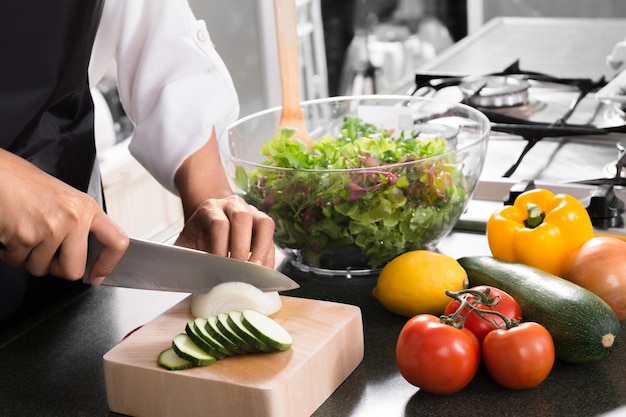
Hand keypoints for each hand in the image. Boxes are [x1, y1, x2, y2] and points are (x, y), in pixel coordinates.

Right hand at [0, 149, 128, 282]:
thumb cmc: (23, 183)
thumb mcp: (63, 198)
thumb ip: (78, 224)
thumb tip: (85, 254)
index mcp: (87, 207)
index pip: (116, 242)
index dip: (108, 264)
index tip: (98, 275)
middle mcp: (73, 218)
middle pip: (73, 270)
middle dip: (55, 268)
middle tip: (45, 252)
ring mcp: (50, 228)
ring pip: (40, 268)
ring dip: (28, 258)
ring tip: (23, 232)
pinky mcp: (25, 236)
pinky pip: (17, 262)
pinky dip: (10, 253)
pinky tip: (10, 232)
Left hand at [174, 195, 275, 267]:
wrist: (210, 221)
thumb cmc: (197, 236)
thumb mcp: (185, 243)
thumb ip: (182, 256)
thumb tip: (179, 275)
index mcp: (210, 208)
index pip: (218, 223)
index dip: (219, 245)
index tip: (218, 266)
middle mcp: (234, 206)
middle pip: (243, 218)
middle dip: (242, 247)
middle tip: (238, 271)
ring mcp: (252, 213)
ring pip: (264, 223)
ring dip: (262, 249)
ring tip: (256, 271)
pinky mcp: (263, 227)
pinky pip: (272, 239)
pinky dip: (269, 257)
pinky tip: (263, 273)